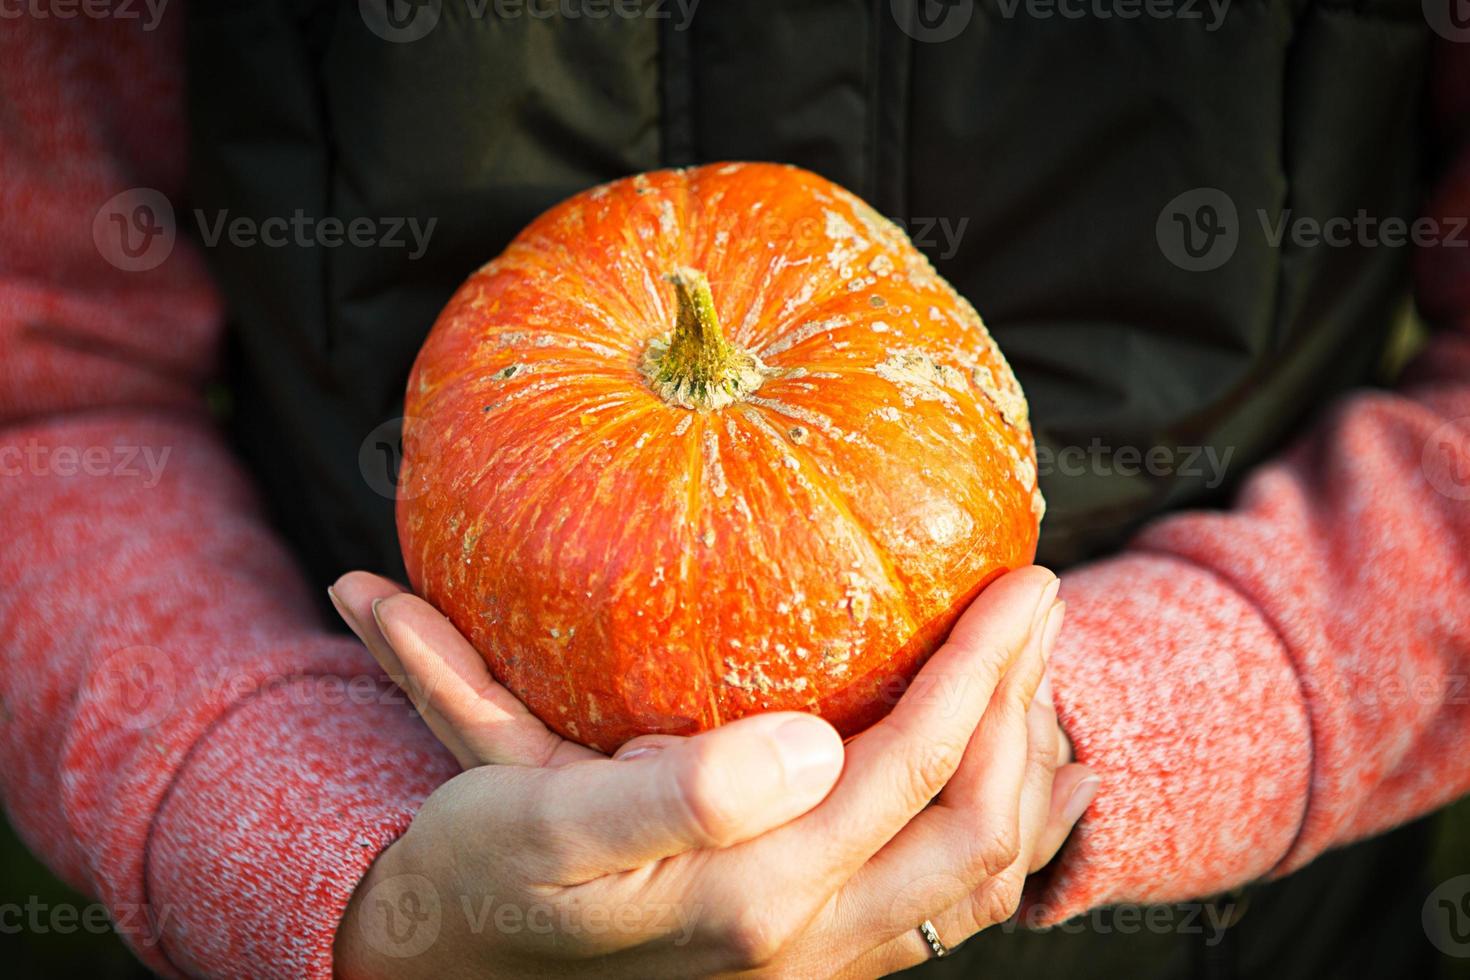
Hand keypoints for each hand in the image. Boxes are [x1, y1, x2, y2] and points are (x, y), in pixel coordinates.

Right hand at [330, 567, 1096, 977]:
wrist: (447, 972)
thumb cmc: (481, 875)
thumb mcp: (541, 816)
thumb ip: (682, 796)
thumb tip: (809, 745)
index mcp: (753, 895)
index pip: (913, 772)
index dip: (979, 674)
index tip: (1019, 582)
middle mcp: (804, 945)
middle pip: (975, 831)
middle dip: (1022, 709)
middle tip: (1039, 604)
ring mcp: (812, 968)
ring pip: (973, 883)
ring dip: (1019, 775)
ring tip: (1031, 676)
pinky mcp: (803, 967)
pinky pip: (940, 914)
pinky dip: (996, 843)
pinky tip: (1021, 792)